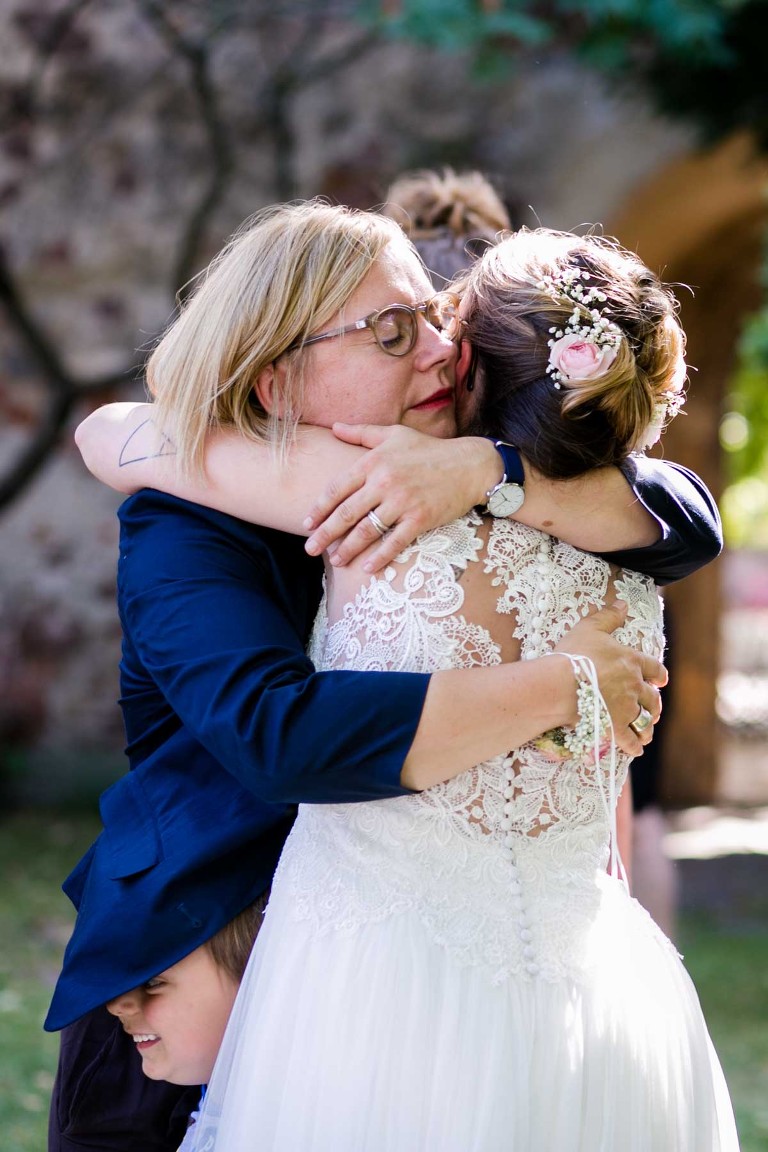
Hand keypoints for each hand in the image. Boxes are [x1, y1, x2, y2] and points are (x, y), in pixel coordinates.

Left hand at [304, 425, 501, 571]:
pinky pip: (395, 542)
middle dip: (326, 534)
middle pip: (347, 513)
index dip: (320, 508)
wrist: (470, 465)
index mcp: (374, 461)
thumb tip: (334, 427)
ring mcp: (403, 502)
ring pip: (367, 530)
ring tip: (335, 561)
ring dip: (348, 548)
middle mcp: (385, 482)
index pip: (338, 488)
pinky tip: (367, 568)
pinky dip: (380, 556)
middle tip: (309, 549)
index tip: (307, 523)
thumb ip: (361, 433)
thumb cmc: (429, 449)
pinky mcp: (421, 519)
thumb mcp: (394, 434)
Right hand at [554, 601, 666, 756]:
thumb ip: (609, 615)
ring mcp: (627, 709)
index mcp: (632, 662)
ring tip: (647, 730)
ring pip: (645, 720)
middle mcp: (635, 686)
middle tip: (654, 708)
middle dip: (654, 704)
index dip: (659, 675)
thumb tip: (623, 602)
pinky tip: (637, 748)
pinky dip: (635, 745)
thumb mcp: (590, 627)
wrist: (562, 685)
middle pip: (652, 698)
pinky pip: (631, 740)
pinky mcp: (616, 728)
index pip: (654, 669)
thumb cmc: (574, 654)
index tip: (660, 680)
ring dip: (647, 725)